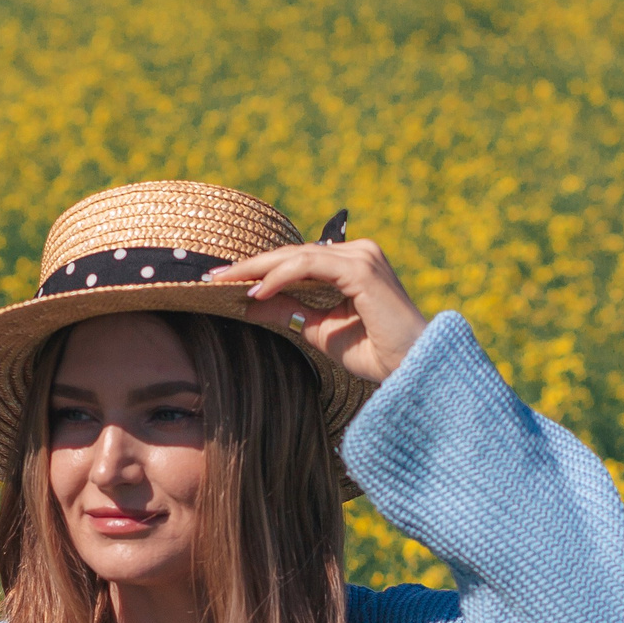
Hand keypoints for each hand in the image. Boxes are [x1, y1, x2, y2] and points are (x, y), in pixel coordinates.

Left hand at [205, 238, 429, 384]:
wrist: (411, 370)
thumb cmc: (374, 353)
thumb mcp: (319, 331)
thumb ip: (289, 312)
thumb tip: (250, 304)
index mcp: (352, 263)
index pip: (298, 260)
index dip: (260, 269)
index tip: (224, 281)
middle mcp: (358, 252)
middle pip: (294, 252)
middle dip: (251, 265)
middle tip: (213, 276)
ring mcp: (362, 257)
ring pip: (299, 254)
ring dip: (259, 268)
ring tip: (228, 282)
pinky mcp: (362, 270)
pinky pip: (311, 265)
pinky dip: (281, 277)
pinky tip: (258, 291)